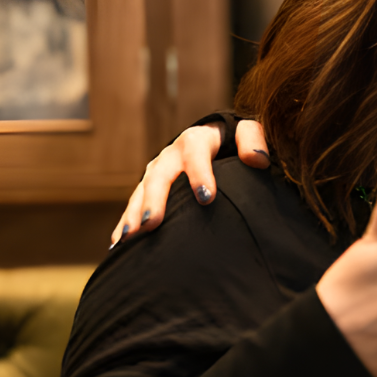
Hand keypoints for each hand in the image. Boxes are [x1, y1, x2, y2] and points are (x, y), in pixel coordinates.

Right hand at [110, 119, 269, 245]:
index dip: (200, 173)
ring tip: (131, 237)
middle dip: (155, 199)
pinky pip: (135, 204)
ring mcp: (158, 170)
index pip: (196, 152)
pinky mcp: (150, 186)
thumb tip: (256, 159)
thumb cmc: (235, 141)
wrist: (216, 137)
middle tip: (152, 223)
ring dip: (134, 213)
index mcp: (198, 140)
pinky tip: (119, 243)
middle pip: (160, 174)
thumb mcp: (247, 132)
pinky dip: (126, 222)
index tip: (207, 198)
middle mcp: (172, 154)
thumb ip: (252, 140)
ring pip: (142, 191)